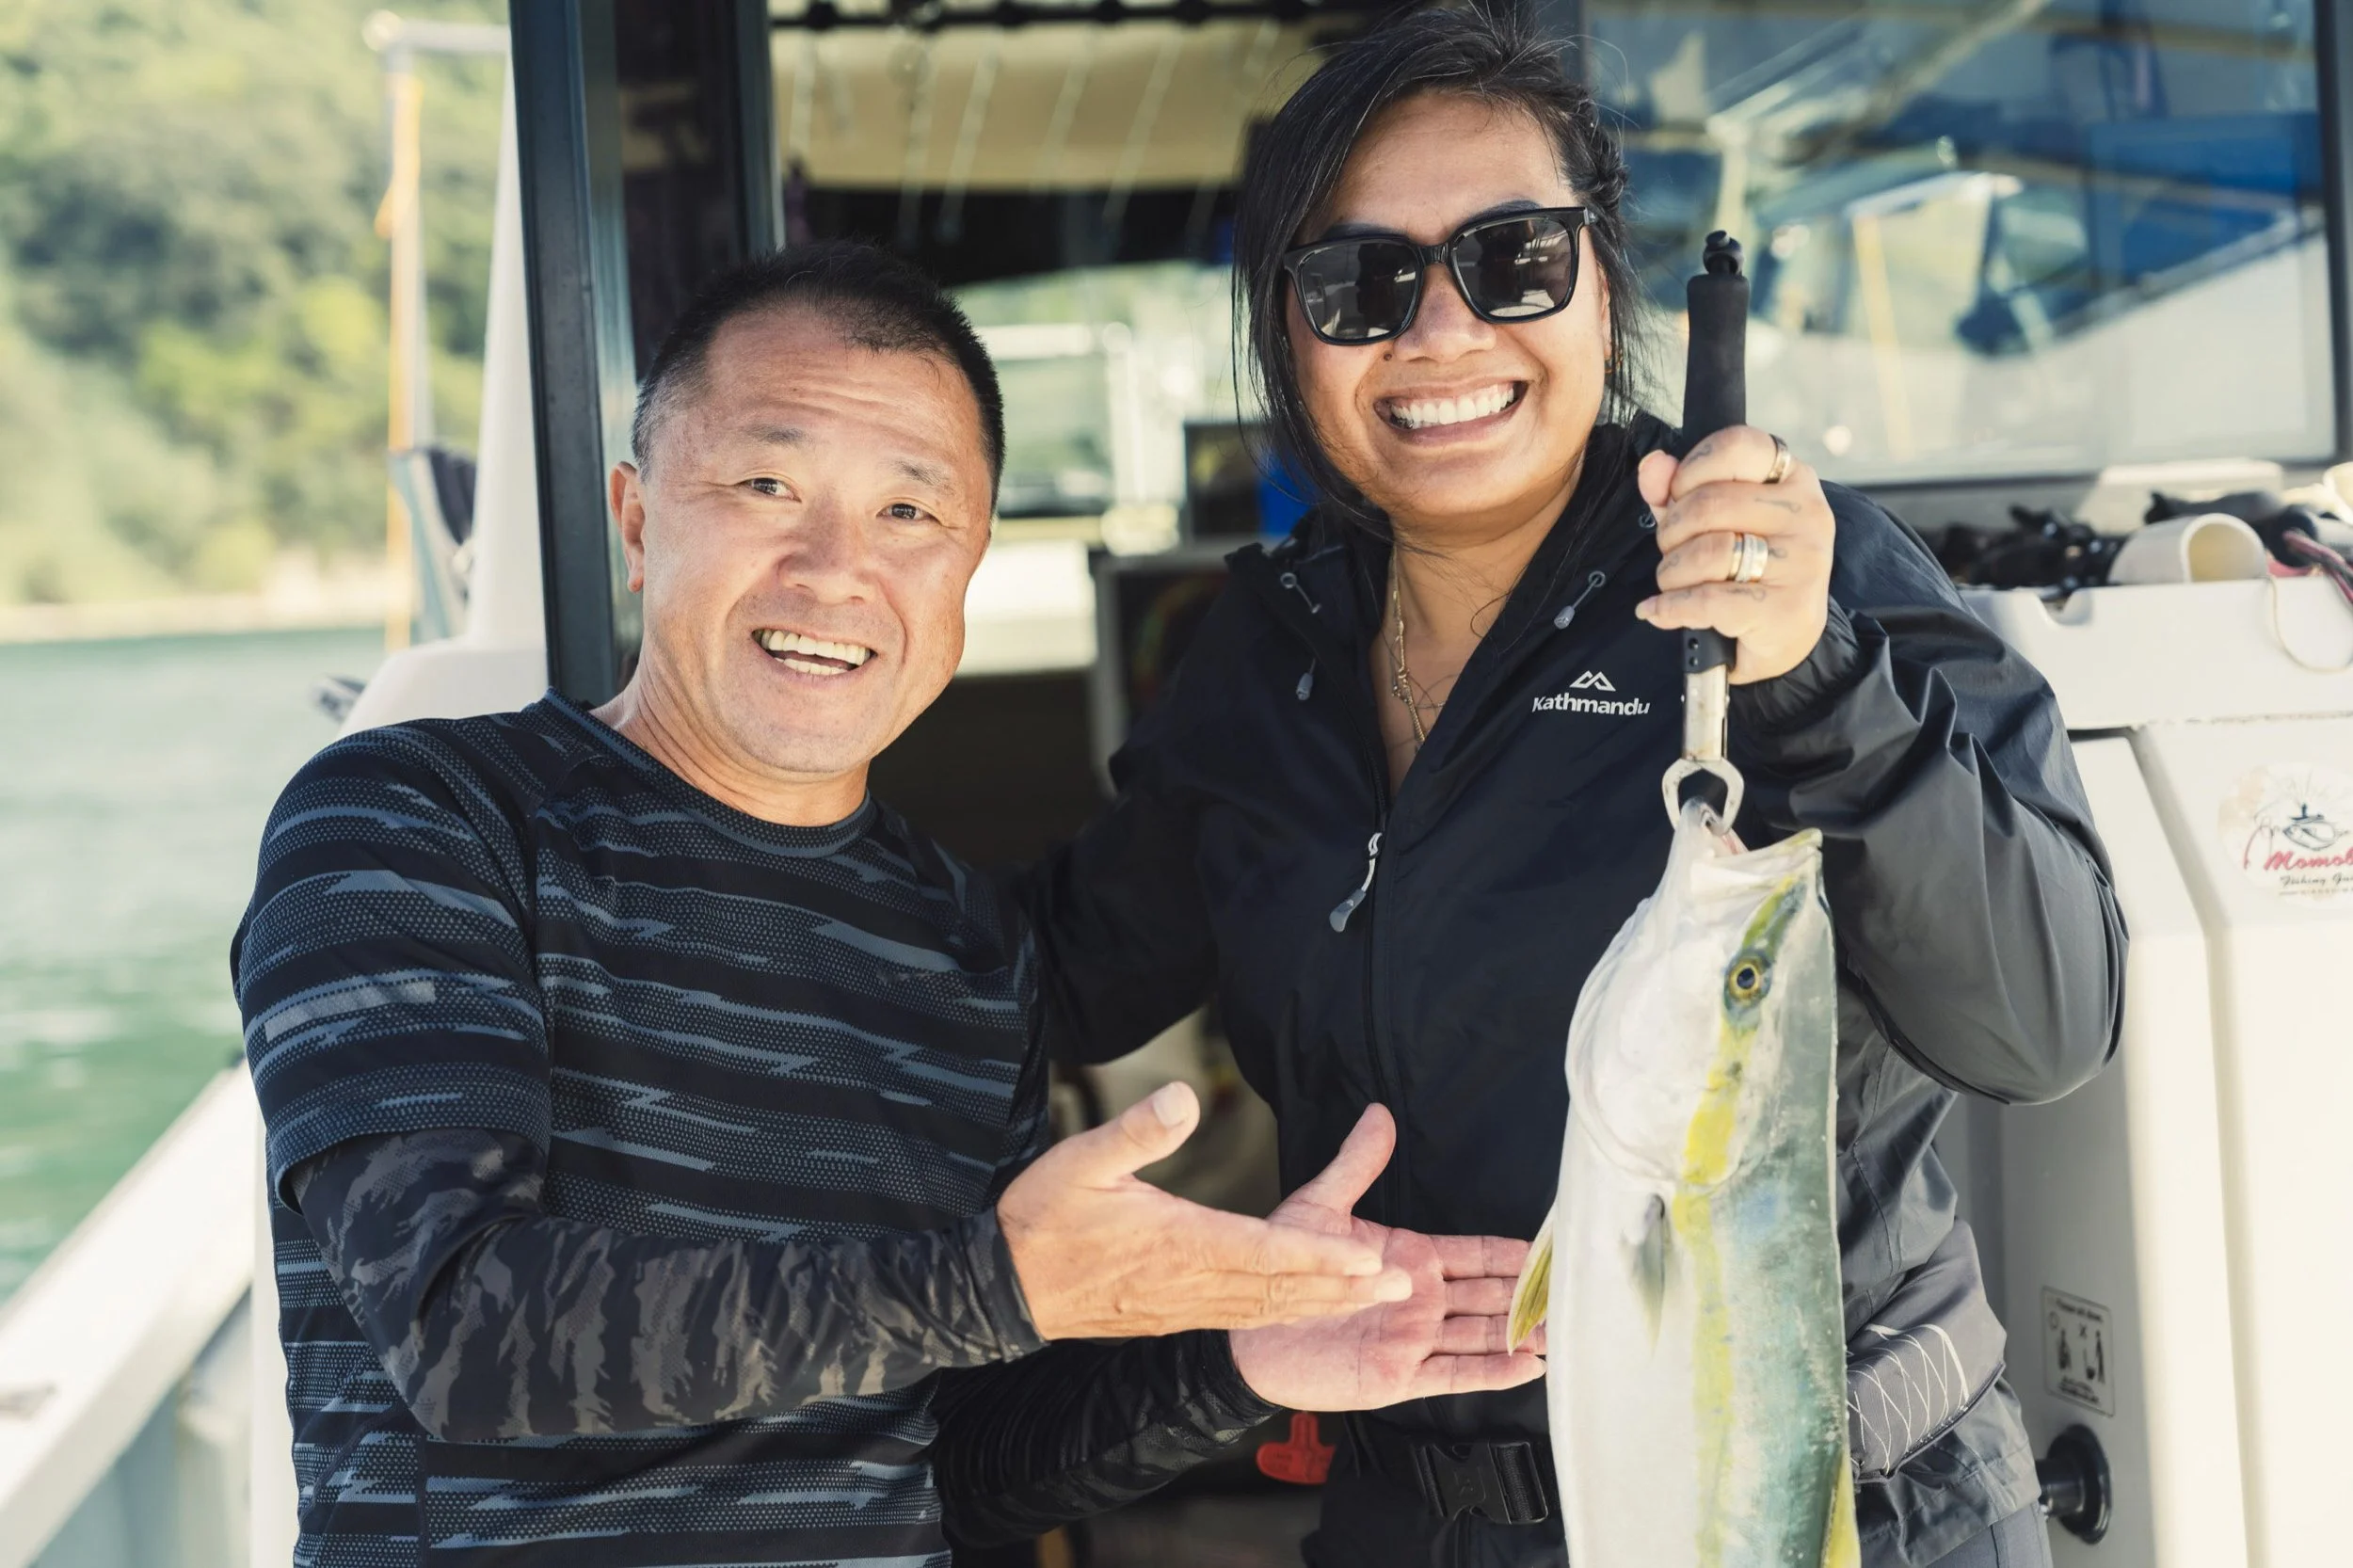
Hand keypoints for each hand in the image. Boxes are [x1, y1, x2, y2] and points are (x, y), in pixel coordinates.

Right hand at [999, 1083, 1410, 1340]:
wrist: (1004, 1287)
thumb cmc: (1041, 1219)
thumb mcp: (1079, 1160)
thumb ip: (1135, 1131)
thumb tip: (1186, 1095)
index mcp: (1179, 1243)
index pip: (1265, 1252)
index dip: (1321, 1259)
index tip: (1369, 1259)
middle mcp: (1191, 1283)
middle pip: (1282, 1289)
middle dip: (1345, 1288)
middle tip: (1403, 1289)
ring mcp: (1183, 1305)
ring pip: (1266, 1309)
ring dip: (1322, 1303)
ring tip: (1369, 1297)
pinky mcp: (1171, 1315)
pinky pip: (1241, 1318)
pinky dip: (1283, 1314)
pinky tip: (1302, 1308)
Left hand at [1230, 1106, 1544, 1409]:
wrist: (1245, 1330)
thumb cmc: (1281, 1265)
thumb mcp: (1321, 1206)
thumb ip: (1357, 1164)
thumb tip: (1379, 1113)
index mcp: (1412, 1259)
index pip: (1476, 1254)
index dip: (1514, 1252)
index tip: (1554, 1246)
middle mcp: (1422, 1300)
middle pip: (1490, 1295)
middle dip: (1530, 1292)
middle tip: (1576, 1290)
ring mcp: (1414, 1339)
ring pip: (1482, 1335)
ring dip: (1521, 1332)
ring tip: (1563, 1330)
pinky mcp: (1400, 1376)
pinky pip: (1455, 1375)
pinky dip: (1493, 1372)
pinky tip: (1530, 1365)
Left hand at [1635, 426, 1834, 683]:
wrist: (1783, 638)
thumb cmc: (1744, 568)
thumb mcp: (1709, 521)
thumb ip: (1676, 489)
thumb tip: (1653, 465)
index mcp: (1792, 477)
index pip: (1736, 445)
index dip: (1690, 470)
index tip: (1677, 497)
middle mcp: (1806, 512)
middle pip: (1710, 503)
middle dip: (1671, 531)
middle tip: (1670, 551)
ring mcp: (1803, 560)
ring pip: (1708, 552)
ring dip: (1671, 573)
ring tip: (1672, 583)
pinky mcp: (1789, 607)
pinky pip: (1709, 599)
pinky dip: (1670, 608)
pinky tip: (1658, 611)